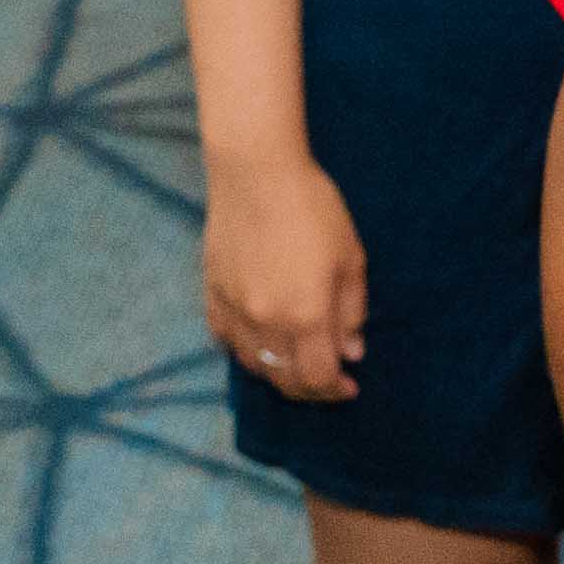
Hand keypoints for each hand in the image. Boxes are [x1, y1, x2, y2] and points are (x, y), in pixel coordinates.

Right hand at [203, 143, 370, 403]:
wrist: (255, 172)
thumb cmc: (313, 208)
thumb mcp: (350, 257)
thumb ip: (352, 311)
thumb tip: (351, 352)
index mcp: (306, 316)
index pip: (317, 378)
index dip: (334, 390)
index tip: (348, 386)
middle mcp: (266, 323)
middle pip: (284, 380)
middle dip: (309, 389)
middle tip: (326, 380)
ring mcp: (234, 312)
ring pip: (254, 365)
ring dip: (278, 373)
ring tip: (295, 362)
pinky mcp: (212, 295)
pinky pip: (226, 341)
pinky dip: (247, 351)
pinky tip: (261, 342)